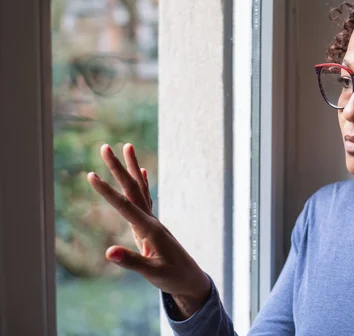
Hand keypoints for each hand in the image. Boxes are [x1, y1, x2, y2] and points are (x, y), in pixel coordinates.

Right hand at [87, 143, 210, 318]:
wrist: (190, 280)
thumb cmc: (172, 277)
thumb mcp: (151, 272)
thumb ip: (132, 261)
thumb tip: (109, 252)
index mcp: (149, 229)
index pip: (124, 206)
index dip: (107, 191)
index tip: (91, 175)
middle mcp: (151, 220)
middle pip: (132, 189)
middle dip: (118, 168)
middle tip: (105, 146)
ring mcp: (153, 221)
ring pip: (140, 189)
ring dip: (131, 168)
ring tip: (127, 146)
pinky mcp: (152, 226)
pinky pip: (146, 199)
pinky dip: (143, 183)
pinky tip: (143, 171)